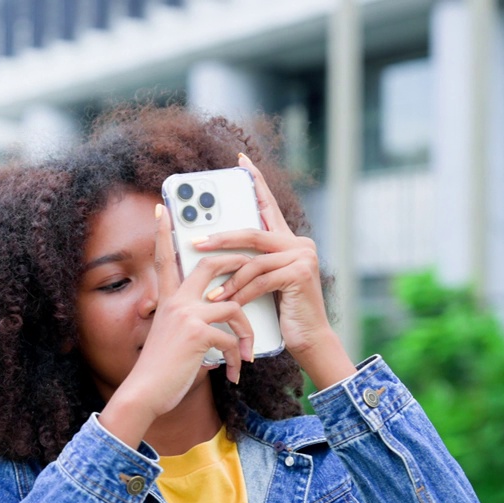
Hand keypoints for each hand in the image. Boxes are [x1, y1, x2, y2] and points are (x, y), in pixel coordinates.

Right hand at [101, 205, 255, 442]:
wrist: (145, 394)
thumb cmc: (162, 372)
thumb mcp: (174, 340)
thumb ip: (192, 325)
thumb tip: (216, 326)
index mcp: (168, 300)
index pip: (165, 259)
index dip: (163, 233)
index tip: (162, 209)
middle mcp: (175, 301)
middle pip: (210, 264)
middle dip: (237, 263)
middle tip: (254, 269)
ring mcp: (186, 314)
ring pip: (234, 305)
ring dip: (247, 331)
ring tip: (245, 354)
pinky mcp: (196, 332)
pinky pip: (231, 337)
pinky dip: (238, 356)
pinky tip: (235, 374)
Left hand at [197, 154, 354, 387]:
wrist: (309, 341)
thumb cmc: (282, 315)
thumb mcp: (262, 285)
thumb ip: (249, 265)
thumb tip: (214, 253)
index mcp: (289, 242)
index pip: (268, 206)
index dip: (255, 182)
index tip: (241, 160)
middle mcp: (299, 244)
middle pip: (252, 233)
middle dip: (221, 239)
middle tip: (195, 242)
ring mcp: (302, 256)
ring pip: (253, 260)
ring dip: (227, 279)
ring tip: (209, 294)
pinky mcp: (300, 273)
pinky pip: (261, 279)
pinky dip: (240, 293)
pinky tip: (227, 302)